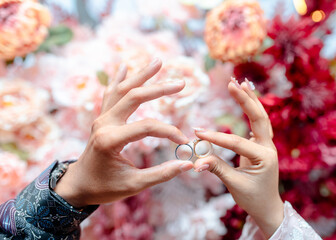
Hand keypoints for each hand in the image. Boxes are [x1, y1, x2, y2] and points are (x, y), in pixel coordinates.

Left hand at [54, 59, 193, 206]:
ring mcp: (100, 119)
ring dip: (141, 75)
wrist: (77, 185)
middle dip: (159, 89)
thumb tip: (187, 164)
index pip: (147, 127)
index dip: (169, 132)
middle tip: (181, 83)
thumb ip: (161, 174)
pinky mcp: (101, 119)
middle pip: (134, 97)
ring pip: (122, 90)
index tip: (184, 141)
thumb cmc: (104, 188)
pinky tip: (124, 67)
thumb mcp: (133, 185)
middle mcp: (104, 124)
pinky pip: (110, 94)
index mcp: (110, 140)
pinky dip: (118, 80)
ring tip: (158, 61)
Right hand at [194, 80, 282, 237]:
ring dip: (250, 99)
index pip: (236, 142)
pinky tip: (246, 96)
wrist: (267, 207)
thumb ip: (217, 169)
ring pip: (261, 116)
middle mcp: (268, 147)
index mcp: (265, 157)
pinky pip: (257, 122)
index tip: (196, 133)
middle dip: (245, 100)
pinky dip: (251, 108)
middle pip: (259, 117)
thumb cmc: (253, 198)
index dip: (215, 137)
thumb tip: (196, 162)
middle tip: (232, 83)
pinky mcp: (260, 144)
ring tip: (241, 82)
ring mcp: (266, 144)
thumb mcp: (234, 184)